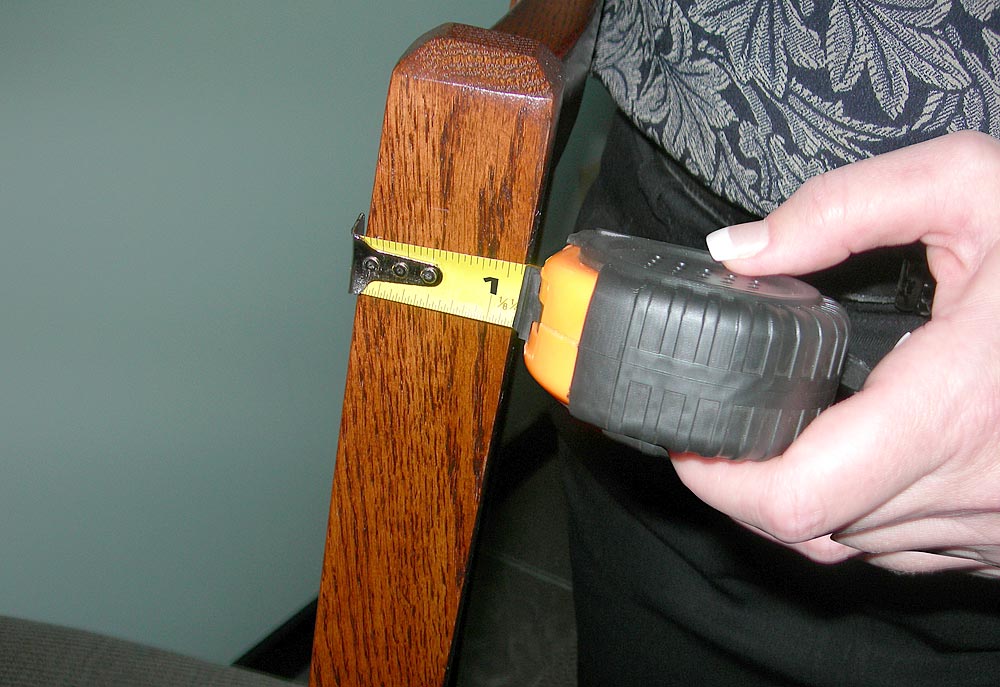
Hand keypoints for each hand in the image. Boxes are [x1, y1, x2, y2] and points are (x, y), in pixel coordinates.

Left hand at [674, 130, 999, 574]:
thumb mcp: (970, 188)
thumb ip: (841, 209)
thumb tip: (734, 253)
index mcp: (951, 413)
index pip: (794, 500)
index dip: (720, 483)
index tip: (688, 442)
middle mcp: (973, 490)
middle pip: (812, 527)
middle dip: (749, 485)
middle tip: (722, 425)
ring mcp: (996, 528)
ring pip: (856, 544)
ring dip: (804, 497)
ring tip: (781, 432)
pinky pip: (905, 548)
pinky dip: (861, 510)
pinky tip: (856, 453)